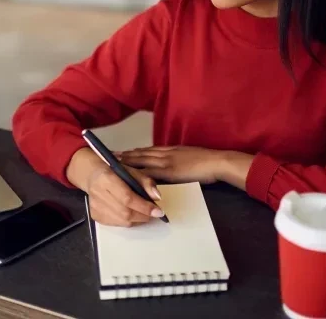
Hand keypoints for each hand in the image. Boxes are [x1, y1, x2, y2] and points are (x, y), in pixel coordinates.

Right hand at [66, 148, 164, 226]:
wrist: (93, 174)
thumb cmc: (114, 171)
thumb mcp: (131, 170)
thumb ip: (145, 182)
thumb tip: (157, 197)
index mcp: (106, 178)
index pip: (127, 197)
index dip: (144, 206)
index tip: (159, 211)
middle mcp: (98, 193)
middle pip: (125, 212)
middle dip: (144, 215)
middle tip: (154, 213)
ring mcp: (95, 206)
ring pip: (122, 221)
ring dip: (138, 219)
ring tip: (145, 213)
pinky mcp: (94, 215)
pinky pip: (116, 224)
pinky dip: (128, 221)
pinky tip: (132, 214)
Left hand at [118, 146, 254, 188]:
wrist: (216, 162)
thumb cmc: (207, 161)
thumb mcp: (188, 157)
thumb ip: (177, 160)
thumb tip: (170, 166)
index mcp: (170, 150)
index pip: (147, 150)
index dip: (134, 151)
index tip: (121, 152)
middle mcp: (165, 154)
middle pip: (140, 154)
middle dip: (125, 155)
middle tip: (109, 156)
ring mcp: (166, 162)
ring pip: (141, 160)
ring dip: (126, 162)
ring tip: (113, 163)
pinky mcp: (169, 171)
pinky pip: (149, 173)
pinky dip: (137, 174)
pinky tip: (128, 176)